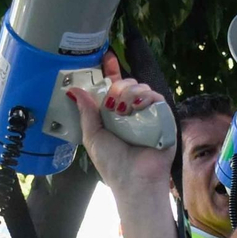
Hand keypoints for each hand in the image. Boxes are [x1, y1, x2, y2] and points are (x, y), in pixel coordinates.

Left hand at [71, 53, 172, 195]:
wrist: (135, 180)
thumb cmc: (113, 162)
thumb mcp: (93, 136)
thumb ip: (86, 112)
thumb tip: (73, 89)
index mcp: (114, 115)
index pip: (113, 87)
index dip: (110, 71)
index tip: (107, 57)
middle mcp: (131, 111)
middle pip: (125, 84)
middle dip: (117, 86)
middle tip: (113, 102)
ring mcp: (148, 113)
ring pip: (140, 87)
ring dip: (129, 93)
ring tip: (124, 110)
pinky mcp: (163, 117)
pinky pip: (155, 96)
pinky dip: (145, 97)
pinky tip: (137, 107)